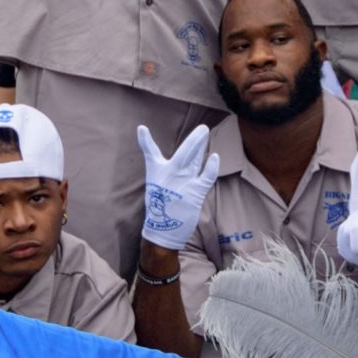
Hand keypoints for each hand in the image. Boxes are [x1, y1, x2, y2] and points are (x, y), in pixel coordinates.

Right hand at [137, 123, 220, 251]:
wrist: (163, 230)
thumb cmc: (161, 208)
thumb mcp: (158, 187)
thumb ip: (172, 172)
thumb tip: (188, 160)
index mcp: (156, 172)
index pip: (150, 153)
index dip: (145, 140)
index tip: (142, 128)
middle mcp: (170, 174)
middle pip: (184, 151)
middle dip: (194, 139)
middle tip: (203, 128)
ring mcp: (183, 182)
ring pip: (195, 159)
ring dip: (200, 145)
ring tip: (204, 132)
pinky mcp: (196, 192)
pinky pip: (206, 176)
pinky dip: (212, 166)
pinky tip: (215, 157)